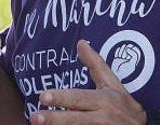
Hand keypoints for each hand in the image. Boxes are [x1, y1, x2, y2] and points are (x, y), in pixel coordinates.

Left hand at [30, 40, 145, 124]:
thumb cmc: (124, 106)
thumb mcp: (112, 84)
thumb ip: (96, 65)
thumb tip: (81, 43)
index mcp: (103, 100)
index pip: (79, 98)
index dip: (62, 98)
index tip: (43, 96)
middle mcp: (102, 117)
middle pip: (75, 119)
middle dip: (55, 119)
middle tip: (35, 117)